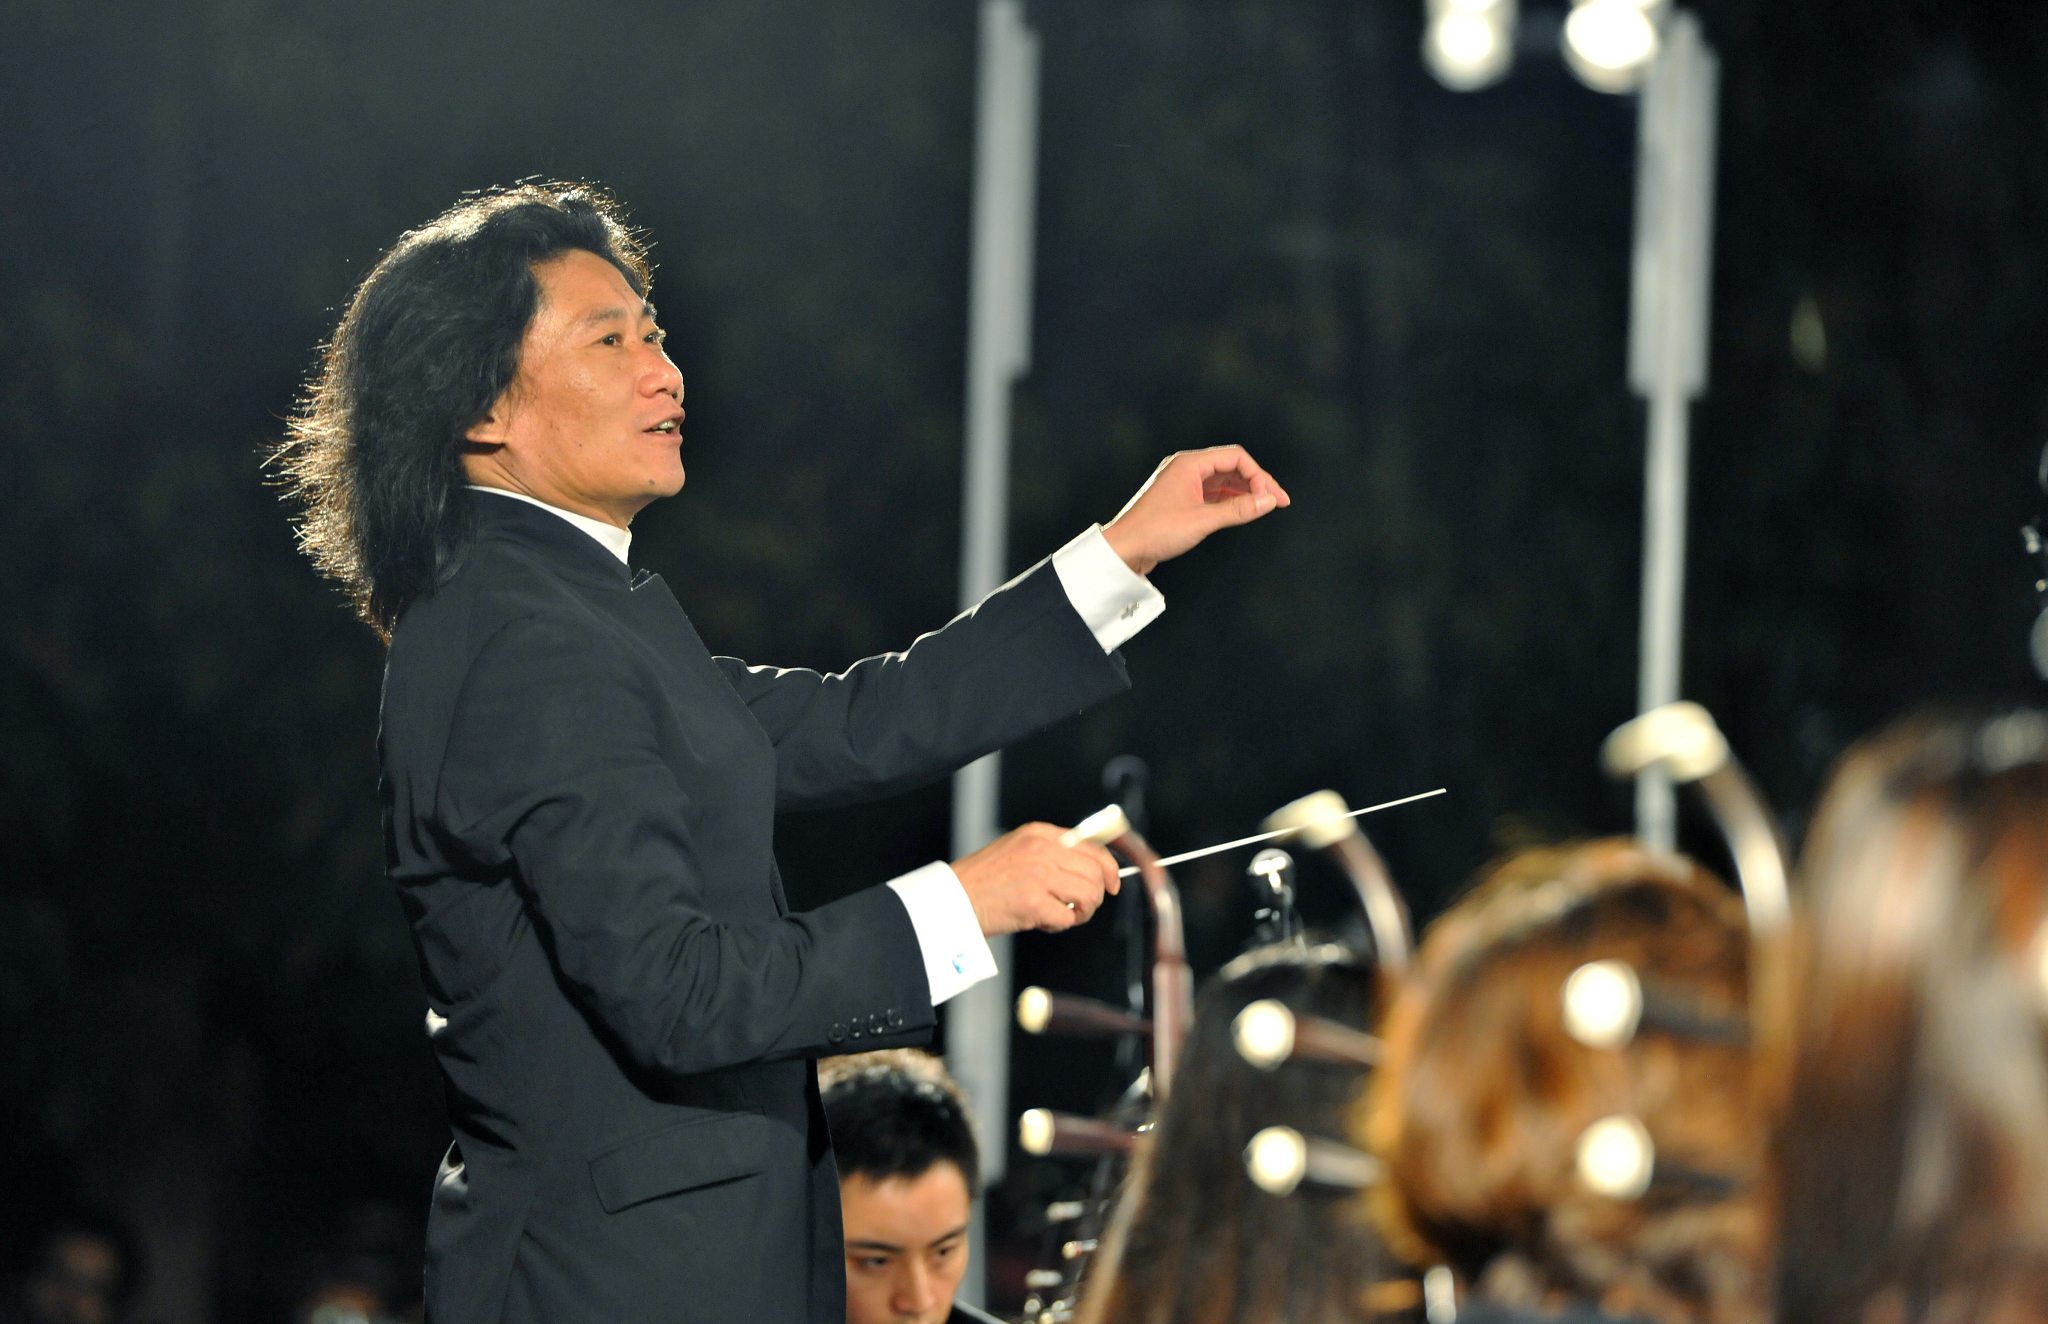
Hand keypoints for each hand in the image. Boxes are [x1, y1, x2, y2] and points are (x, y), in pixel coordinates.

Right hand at [953, 823, 1122, 936]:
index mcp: (1040, 834)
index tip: (1113, 884)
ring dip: (1081, 912)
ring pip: (1088, 895)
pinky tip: (1043, 922)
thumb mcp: (1019, 850)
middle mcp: (1041, 849)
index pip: (1092, 847)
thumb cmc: (984, 880)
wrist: (954, 899)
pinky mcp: (1033, 901)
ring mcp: (1038, 874)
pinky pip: (1068, 917)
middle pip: (1095, 873)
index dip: (1109, 868)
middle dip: (1095, 895)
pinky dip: (1060, 925)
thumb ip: (1051, 853)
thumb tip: (1091, 870)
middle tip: (1080, 907)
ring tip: (1061, 915)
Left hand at [1101, 446, 1291, 576]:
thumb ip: (1238, 510)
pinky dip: (1231, 500)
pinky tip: (1244, 510)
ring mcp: (1184, 483)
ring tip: (1266, 506)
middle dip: (1257, 482)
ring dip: (1246, 491)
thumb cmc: (1155, 532)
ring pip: (1224, 480)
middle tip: (1280, 500)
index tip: (1270, 498)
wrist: (1124, 550)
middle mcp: (1187, 468)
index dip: (1258, 475)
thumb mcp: (1202, 520)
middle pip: (1232, 466)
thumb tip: (1269, 501)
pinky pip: (1214, 493)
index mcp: (1190, 464)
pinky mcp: (1182, 499)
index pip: (1236, 457)